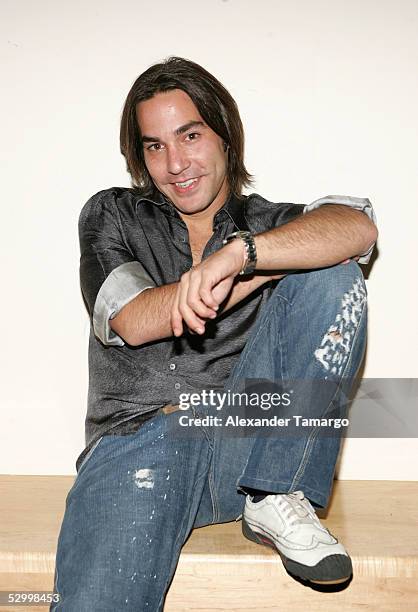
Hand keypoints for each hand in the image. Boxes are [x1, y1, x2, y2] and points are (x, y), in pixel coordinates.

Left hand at [170, 242, 284, 336]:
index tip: (179, 334)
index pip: (175, 307)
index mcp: (184, 286)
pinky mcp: (205, 273)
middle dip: (191, 322)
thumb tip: (196, 329)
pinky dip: (209, 303)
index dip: (176, 322)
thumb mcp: (211, 300)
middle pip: (182, 307)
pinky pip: (203, 293)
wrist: (233, 260)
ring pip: (191, 301)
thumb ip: (202, 312)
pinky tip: (216, 306)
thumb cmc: (222, 279)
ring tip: (213, 315)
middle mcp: (186, 280)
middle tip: (201, 330)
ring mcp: (194, 275)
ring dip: (202, 313)